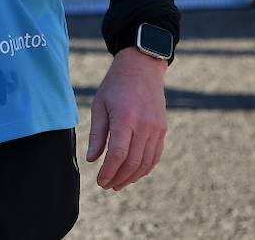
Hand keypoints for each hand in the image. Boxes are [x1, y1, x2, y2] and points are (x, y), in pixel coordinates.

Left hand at [86, 48, 168, 189]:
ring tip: (118, 184)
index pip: (119, 153)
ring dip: (132, 177)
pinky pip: (155, 155)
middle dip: (119, 178)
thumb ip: (97, 133)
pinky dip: (144, 168)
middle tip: (106, 186)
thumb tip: (92, 159)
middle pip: (133, 161)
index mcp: (125, 118)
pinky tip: (133, 173)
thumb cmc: (114, 86)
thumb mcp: (99, 105)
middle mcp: (144, 125)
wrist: (141, 69)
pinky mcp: (162, 129)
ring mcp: (156, 128)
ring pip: (146, 162)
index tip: (100, 180)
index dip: (109, 171)